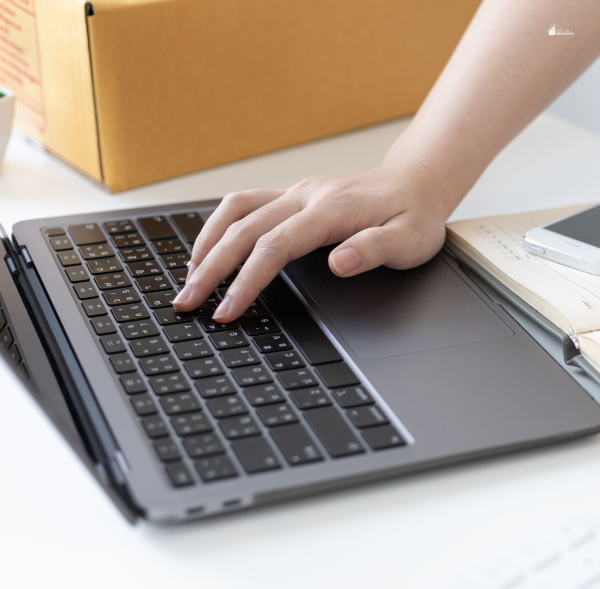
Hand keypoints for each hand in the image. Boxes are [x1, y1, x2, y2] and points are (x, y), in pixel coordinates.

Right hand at [172, 158, 450, 320]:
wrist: (414, 183)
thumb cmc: (413, 215)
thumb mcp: (409, 240)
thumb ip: (374, 250)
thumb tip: (339, 262)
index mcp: (330, 210)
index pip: (274, 247)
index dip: (246, 280)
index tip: (226, 309)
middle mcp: (305, 196)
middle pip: (243, 230)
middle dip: (210, 268)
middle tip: (186, 301)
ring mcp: (295, 192)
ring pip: (236, 211)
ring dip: (207, 243)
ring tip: (189, 276)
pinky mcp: (291, 195)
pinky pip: (245, 203)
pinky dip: (220, 225)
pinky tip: (211, 246)